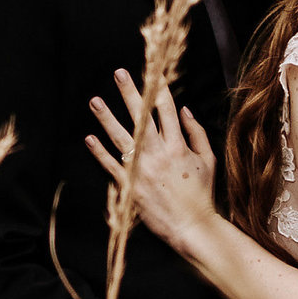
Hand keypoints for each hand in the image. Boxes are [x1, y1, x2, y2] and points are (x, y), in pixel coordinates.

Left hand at [87, 69, 219, 253]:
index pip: (167, 110)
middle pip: (142, 117)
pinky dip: (100, 152)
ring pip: (122, 138)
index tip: (152, 72)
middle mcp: (159, 154)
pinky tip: (90, 138)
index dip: (159, 89)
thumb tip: (186, 110)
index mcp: (178, 146)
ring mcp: (143, 170)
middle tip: (119, 73)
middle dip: (130, 93)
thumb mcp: (207, 160)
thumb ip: (196, 133)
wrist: (191, 226)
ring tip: (95, 101)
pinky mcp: (131, 186)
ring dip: (107, 118)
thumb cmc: (201, 194)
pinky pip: (112, 166)